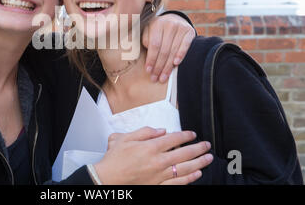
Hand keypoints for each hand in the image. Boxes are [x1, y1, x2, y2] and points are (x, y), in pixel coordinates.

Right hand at [94, 127, 212, 184]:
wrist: (107, 180)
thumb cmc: (114, 160)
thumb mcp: (124, 138)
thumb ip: (144, 132)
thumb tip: (161, 130)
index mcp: (150, 147)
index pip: (174, 139)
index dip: (186, 135)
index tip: (192, 134)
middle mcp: (158, 161)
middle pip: (184, 153)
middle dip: (198, 148)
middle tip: (207, 145)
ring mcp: (160, 175)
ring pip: (185, 168)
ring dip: (199, 162)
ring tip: (208, 158)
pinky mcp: (158, 185)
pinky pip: (178, 182)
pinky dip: (190, 178)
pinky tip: (197, 173)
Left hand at [142, 14, 194, 82]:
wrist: (174, 20)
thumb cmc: (157, 30)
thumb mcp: (148, 31)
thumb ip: (144, 40)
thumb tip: (140, 53)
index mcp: (156, 24)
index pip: (154, 45)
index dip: (151, 59)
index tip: (148, 70)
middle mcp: (169, 24)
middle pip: (164, 50)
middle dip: (159, 66)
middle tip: (155, 78)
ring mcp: (180, 27)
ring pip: (174, 50)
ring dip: (168, 66)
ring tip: (163, 77)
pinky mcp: (189, 31)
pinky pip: (185, 45)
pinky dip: (181, 55)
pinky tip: (176, 64)